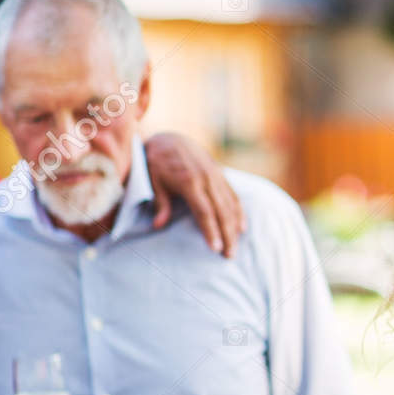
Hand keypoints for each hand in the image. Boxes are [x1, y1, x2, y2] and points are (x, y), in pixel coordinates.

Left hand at [145, 132, 244, 256]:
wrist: (171, 138)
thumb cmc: (156, 162)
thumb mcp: (151, 180)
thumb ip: (160, 202)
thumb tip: (158, 225)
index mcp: (190, 181)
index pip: (205, 211)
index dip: (211, 231)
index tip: (216, 249)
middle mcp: (207, 179)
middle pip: (222, 212)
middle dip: (227, 236)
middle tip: (230, 256)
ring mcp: (217, 176)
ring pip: (231, 205)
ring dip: (235, 228)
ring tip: (235, 248)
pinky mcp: (221, 175)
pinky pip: (234, 196)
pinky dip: (239, 213)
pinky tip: (242, 228)